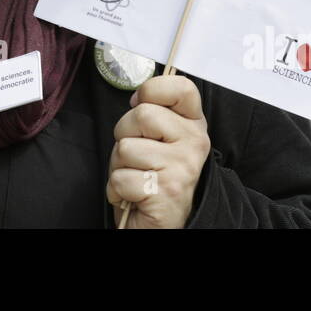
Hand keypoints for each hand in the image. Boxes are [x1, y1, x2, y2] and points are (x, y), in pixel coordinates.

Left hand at [106, 75, 210, 228]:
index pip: (181, 87)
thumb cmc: (154, 177)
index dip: (152, 89)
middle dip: (124, 134)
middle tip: (136, 156)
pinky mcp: (165, 192)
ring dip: (118, 166)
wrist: (165, 224)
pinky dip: (116, 190)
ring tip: (135, 177)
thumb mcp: (161, 140)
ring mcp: (182, 167)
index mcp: (194, 125)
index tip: (140, 104)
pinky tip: (133, 196)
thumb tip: (136, 97)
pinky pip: (120, 178)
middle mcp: (194, 143)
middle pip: (141, 114)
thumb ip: (155, 114)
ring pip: (125, 147)